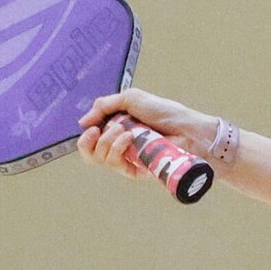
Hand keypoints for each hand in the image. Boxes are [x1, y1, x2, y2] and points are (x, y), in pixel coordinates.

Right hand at [78, 90, 210, 174]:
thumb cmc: (166, 113)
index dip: (86, 134)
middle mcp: (120, 146)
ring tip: (125, 130)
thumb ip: (104, 106)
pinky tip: (128, 138)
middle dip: (88, 141)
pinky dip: (116, 149)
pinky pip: (114, 165)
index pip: (91, 138)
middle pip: (89, 153)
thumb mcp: (131, 98)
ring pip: (99, 159)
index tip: (90, 126)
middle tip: (98, 130)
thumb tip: (82, 122)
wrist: (188, 129)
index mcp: (117, 128)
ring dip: (106, 141)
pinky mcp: (135, 171)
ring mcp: (127, 159)